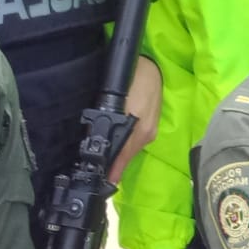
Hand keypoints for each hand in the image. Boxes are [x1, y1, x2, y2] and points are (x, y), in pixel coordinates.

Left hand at [109, 56, 162, 183]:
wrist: (149, 64)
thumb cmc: (134, 81)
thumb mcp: (120, 105)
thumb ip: (113, 130)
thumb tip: (102, 150)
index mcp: (140, 133)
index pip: (124, 159)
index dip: (114, 172)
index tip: (105, 184)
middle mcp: (147, 134)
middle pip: (128, 155)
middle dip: (115, 164)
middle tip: (98, 173)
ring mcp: (150, 128)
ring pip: (131, 147)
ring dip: (120, 153)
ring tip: (106, 160)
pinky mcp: (149, 121)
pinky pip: (136, 137)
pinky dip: (126, 142)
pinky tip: (117, 140)